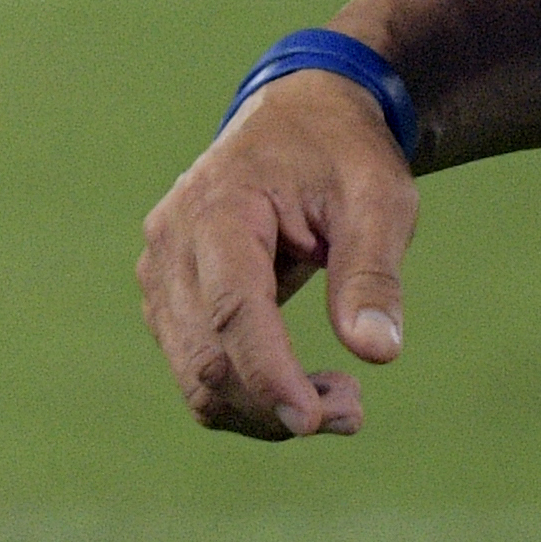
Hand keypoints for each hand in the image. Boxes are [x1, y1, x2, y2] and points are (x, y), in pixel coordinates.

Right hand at [137, 69, 414, 438]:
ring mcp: (162, 270)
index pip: (233, 308)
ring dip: (262, 410)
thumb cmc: (340, 156)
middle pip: (207, 356)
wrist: (295, 119)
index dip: (268, 373)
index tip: (313, 422)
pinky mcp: (169, 296)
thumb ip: (373, 274)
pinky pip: (196, 367)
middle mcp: (173, 242)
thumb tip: (375, 352)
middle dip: (276, 403)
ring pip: (196, 375)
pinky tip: (303, 385)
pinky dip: (247, 396)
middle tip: (355, 412)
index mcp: (220, 208)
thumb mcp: (378, 200)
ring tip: (342, 402)